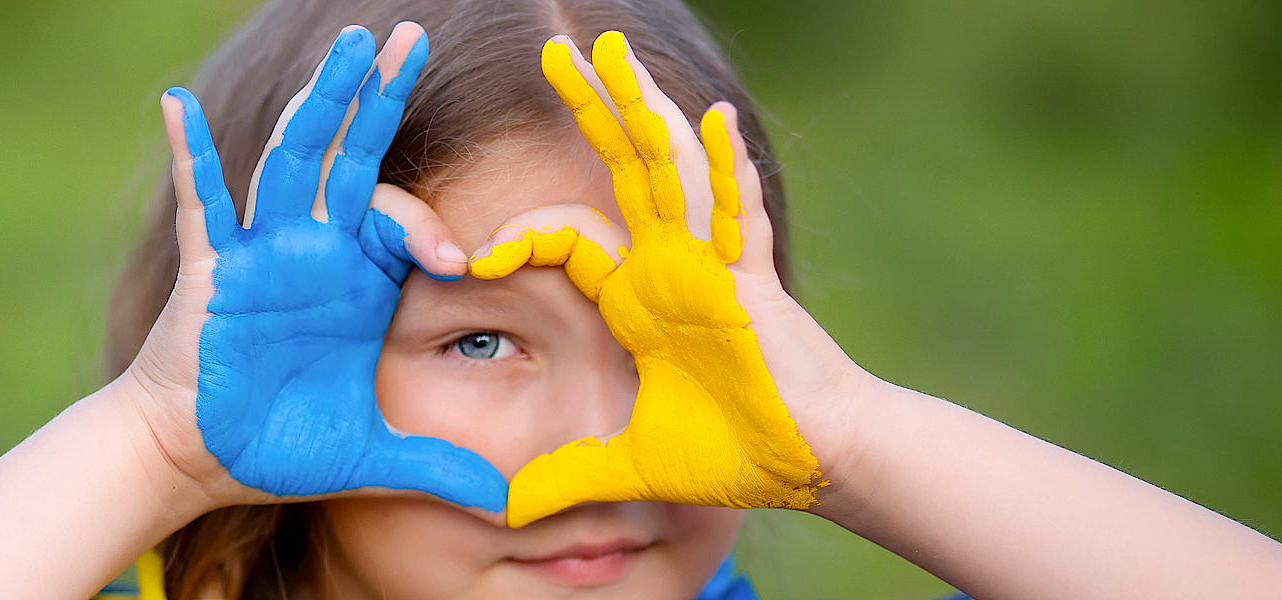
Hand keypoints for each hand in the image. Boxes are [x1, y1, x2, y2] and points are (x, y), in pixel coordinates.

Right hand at [133, 23, 507, 510]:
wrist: (198, 464)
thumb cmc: (277, 447)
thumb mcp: (373, 456)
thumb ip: (437, 466)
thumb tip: (507, 504)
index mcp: (353, 280)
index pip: (401, 217)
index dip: (433, 227)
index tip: (459, 261)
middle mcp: (310, 251)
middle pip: (350, 155)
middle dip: (378, 95)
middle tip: (406, 33)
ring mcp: (259, 254)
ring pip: (293, 160)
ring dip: (321, 102)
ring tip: (349, 44)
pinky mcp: (211, 273)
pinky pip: (201, 207)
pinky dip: (190, 156)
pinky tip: (175, 102)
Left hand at [472, 32, 866, 526]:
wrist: (813, 463)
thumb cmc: (735, 453)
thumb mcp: (631, 466)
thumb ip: (571, 476)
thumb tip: (508, 510)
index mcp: (638, 296)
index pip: (566, 238)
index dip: (517, 239)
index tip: (468, 261)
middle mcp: (672, 265)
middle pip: (623, 169)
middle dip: (592, 108)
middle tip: (561, 51)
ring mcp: (716, 266)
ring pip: (673, 172)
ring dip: (645, 111)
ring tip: (616, 53)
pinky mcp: (755, 284)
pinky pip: (739, 217)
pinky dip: (726, 171)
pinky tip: (714, 120)